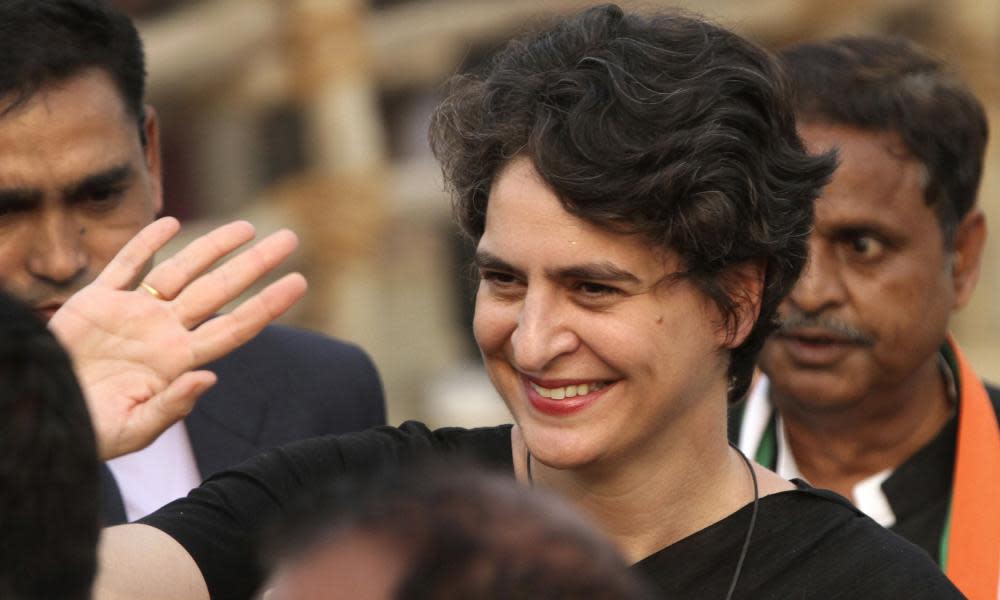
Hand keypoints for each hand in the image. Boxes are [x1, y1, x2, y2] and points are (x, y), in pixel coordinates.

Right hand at [49, 217, 306, 459]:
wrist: (38, 416)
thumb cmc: (88, 433)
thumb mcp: (132, 430)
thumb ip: (171, 406)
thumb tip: (209, 379)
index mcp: (177, 363)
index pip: (235, 328)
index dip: (267, 304)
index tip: (299, 282)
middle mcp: (163, 333)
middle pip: (219, 290)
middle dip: (255, 264)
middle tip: (290, 238)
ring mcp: (131, 315)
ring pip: (180, 271)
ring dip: (212, 247)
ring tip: (247, 227)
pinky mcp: (94, 303)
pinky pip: (125, 266)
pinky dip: (145, 242)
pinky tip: (169, 222)